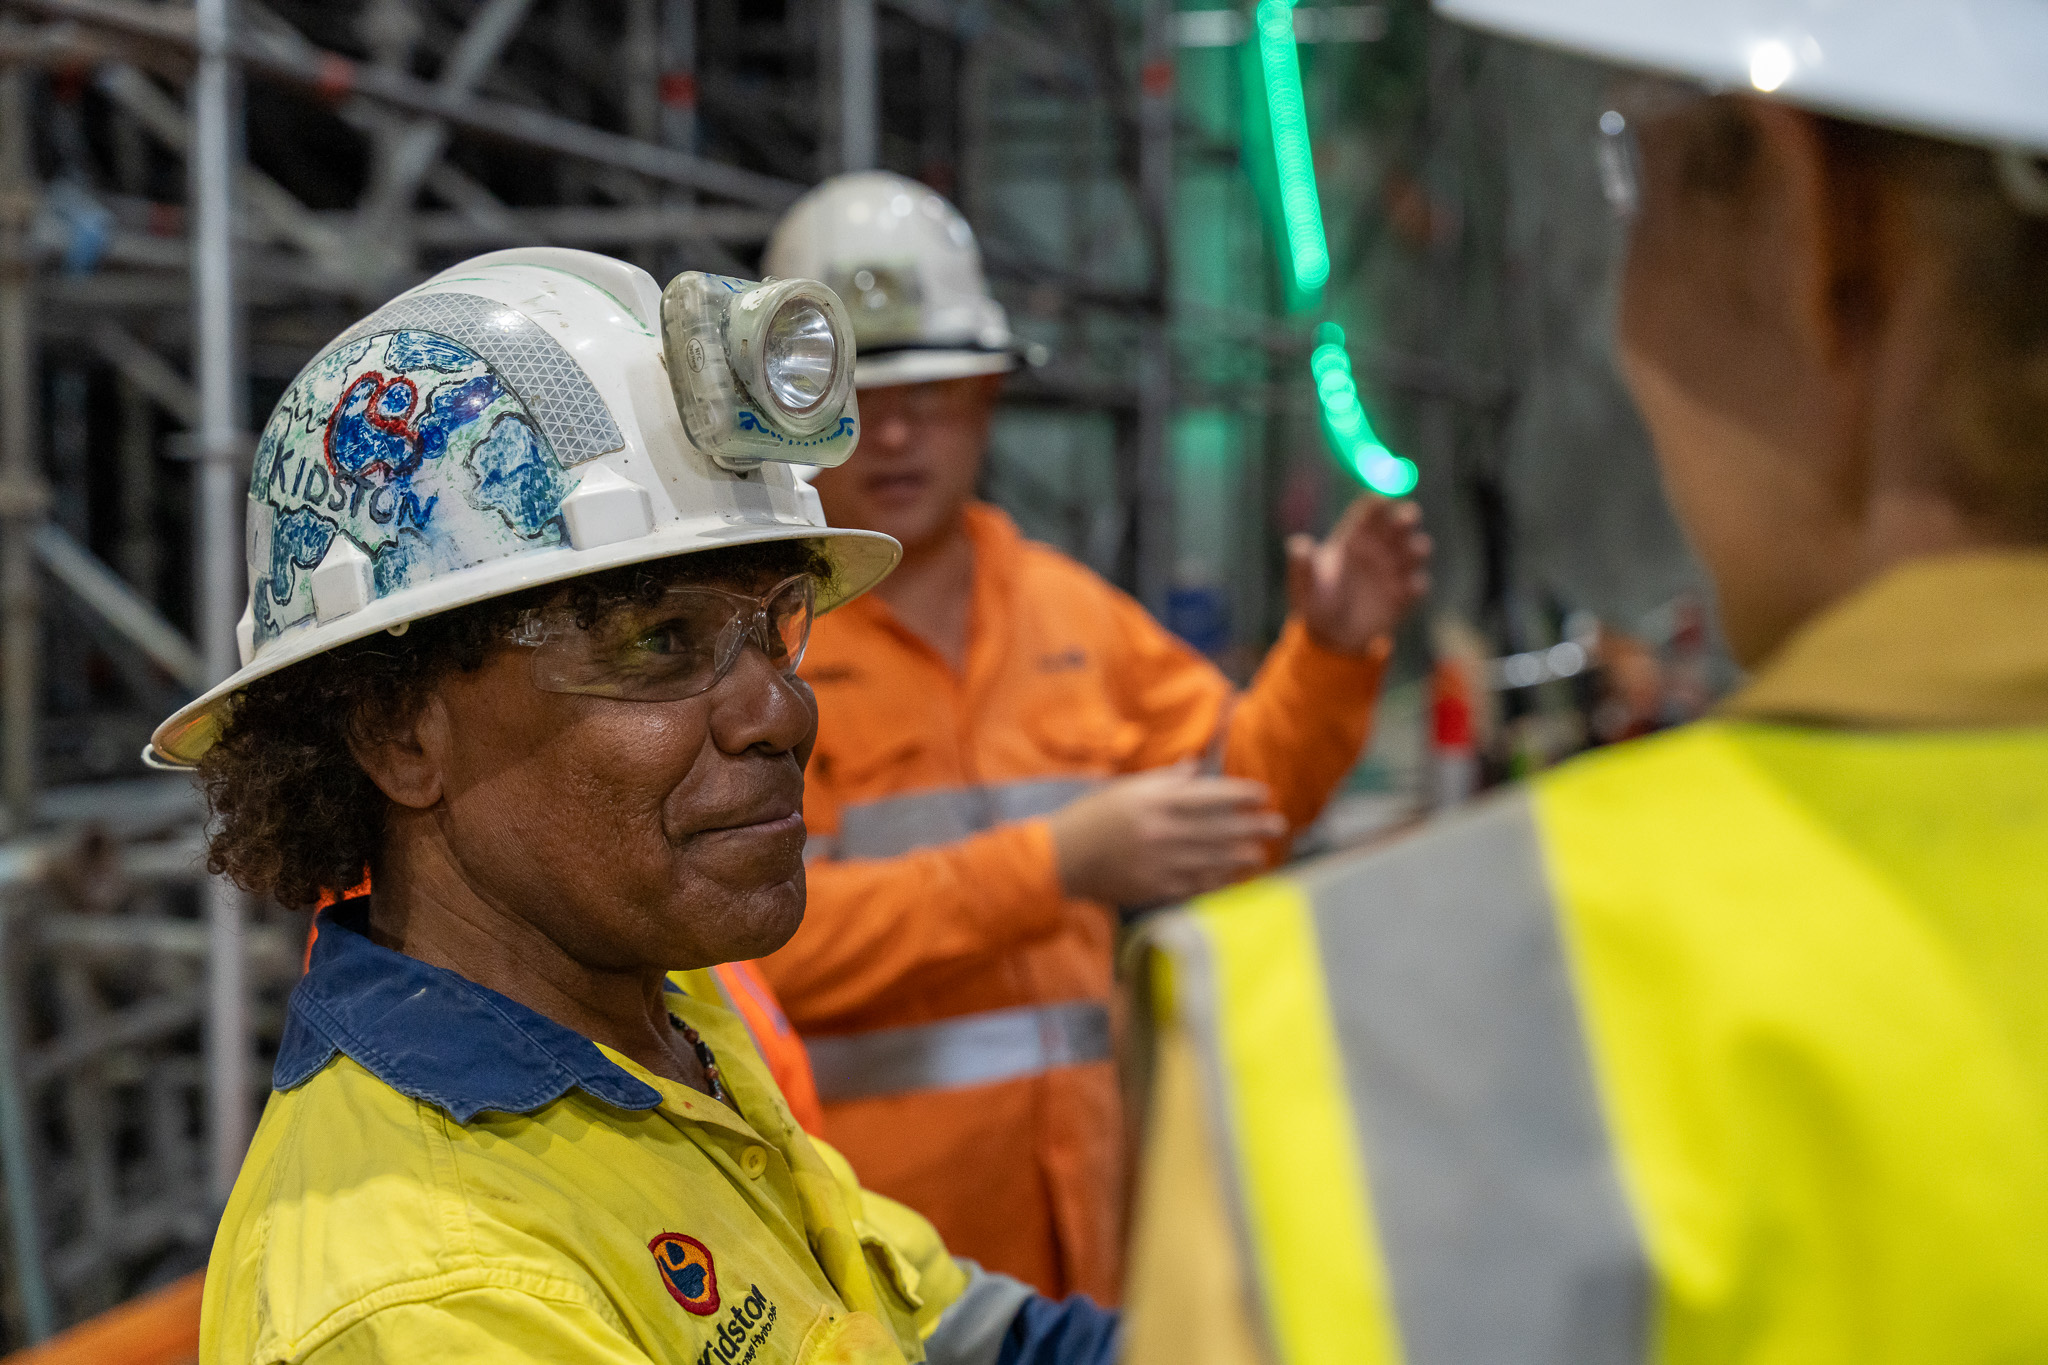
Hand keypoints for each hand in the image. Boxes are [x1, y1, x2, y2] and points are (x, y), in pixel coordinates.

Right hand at [1047, 763, 1285, 907]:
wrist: (1064, 858)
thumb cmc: (1094, 816)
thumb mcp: (1126, 788)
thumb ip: (1164, 780)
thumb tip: (1194, 767)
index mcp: (1156, 801)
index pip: (1210, 796)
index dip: (1241, 795)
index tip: (1263, 793)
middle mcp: (1163, 831)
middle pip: (1220, 828)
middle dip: (1253, 826)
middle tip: (1278, 825)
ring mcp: (1161, 862)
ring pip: (1214, 859)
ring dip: (1242, 855)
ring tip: (1262, 852)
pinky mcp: (1156, 887)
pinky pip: (1197, 883)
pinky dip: (1219, 879)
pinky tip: (1235, 876)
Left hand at [1287, 495, 1431, 655]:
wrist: (1331, 636)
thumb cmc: (1315, 601)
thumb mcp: (1304, 583)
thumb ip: (1302, 564)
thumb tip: (1297, 544)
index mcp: (1353, 538)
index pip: (1370, 512)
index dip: (1379, 503)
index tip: (1384, 500)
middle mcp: (1379, 549)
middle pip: (1399, 524)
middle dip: (1407, 518)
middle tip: (1408, 517)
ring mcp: (1394, 571)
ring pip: (1415, 550)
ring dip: (1417, 548)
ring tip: (1413, 550)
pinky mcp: (1404, 595)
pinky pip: (1418, 586)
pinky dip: (1417, 583)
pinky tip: (1411, 586)